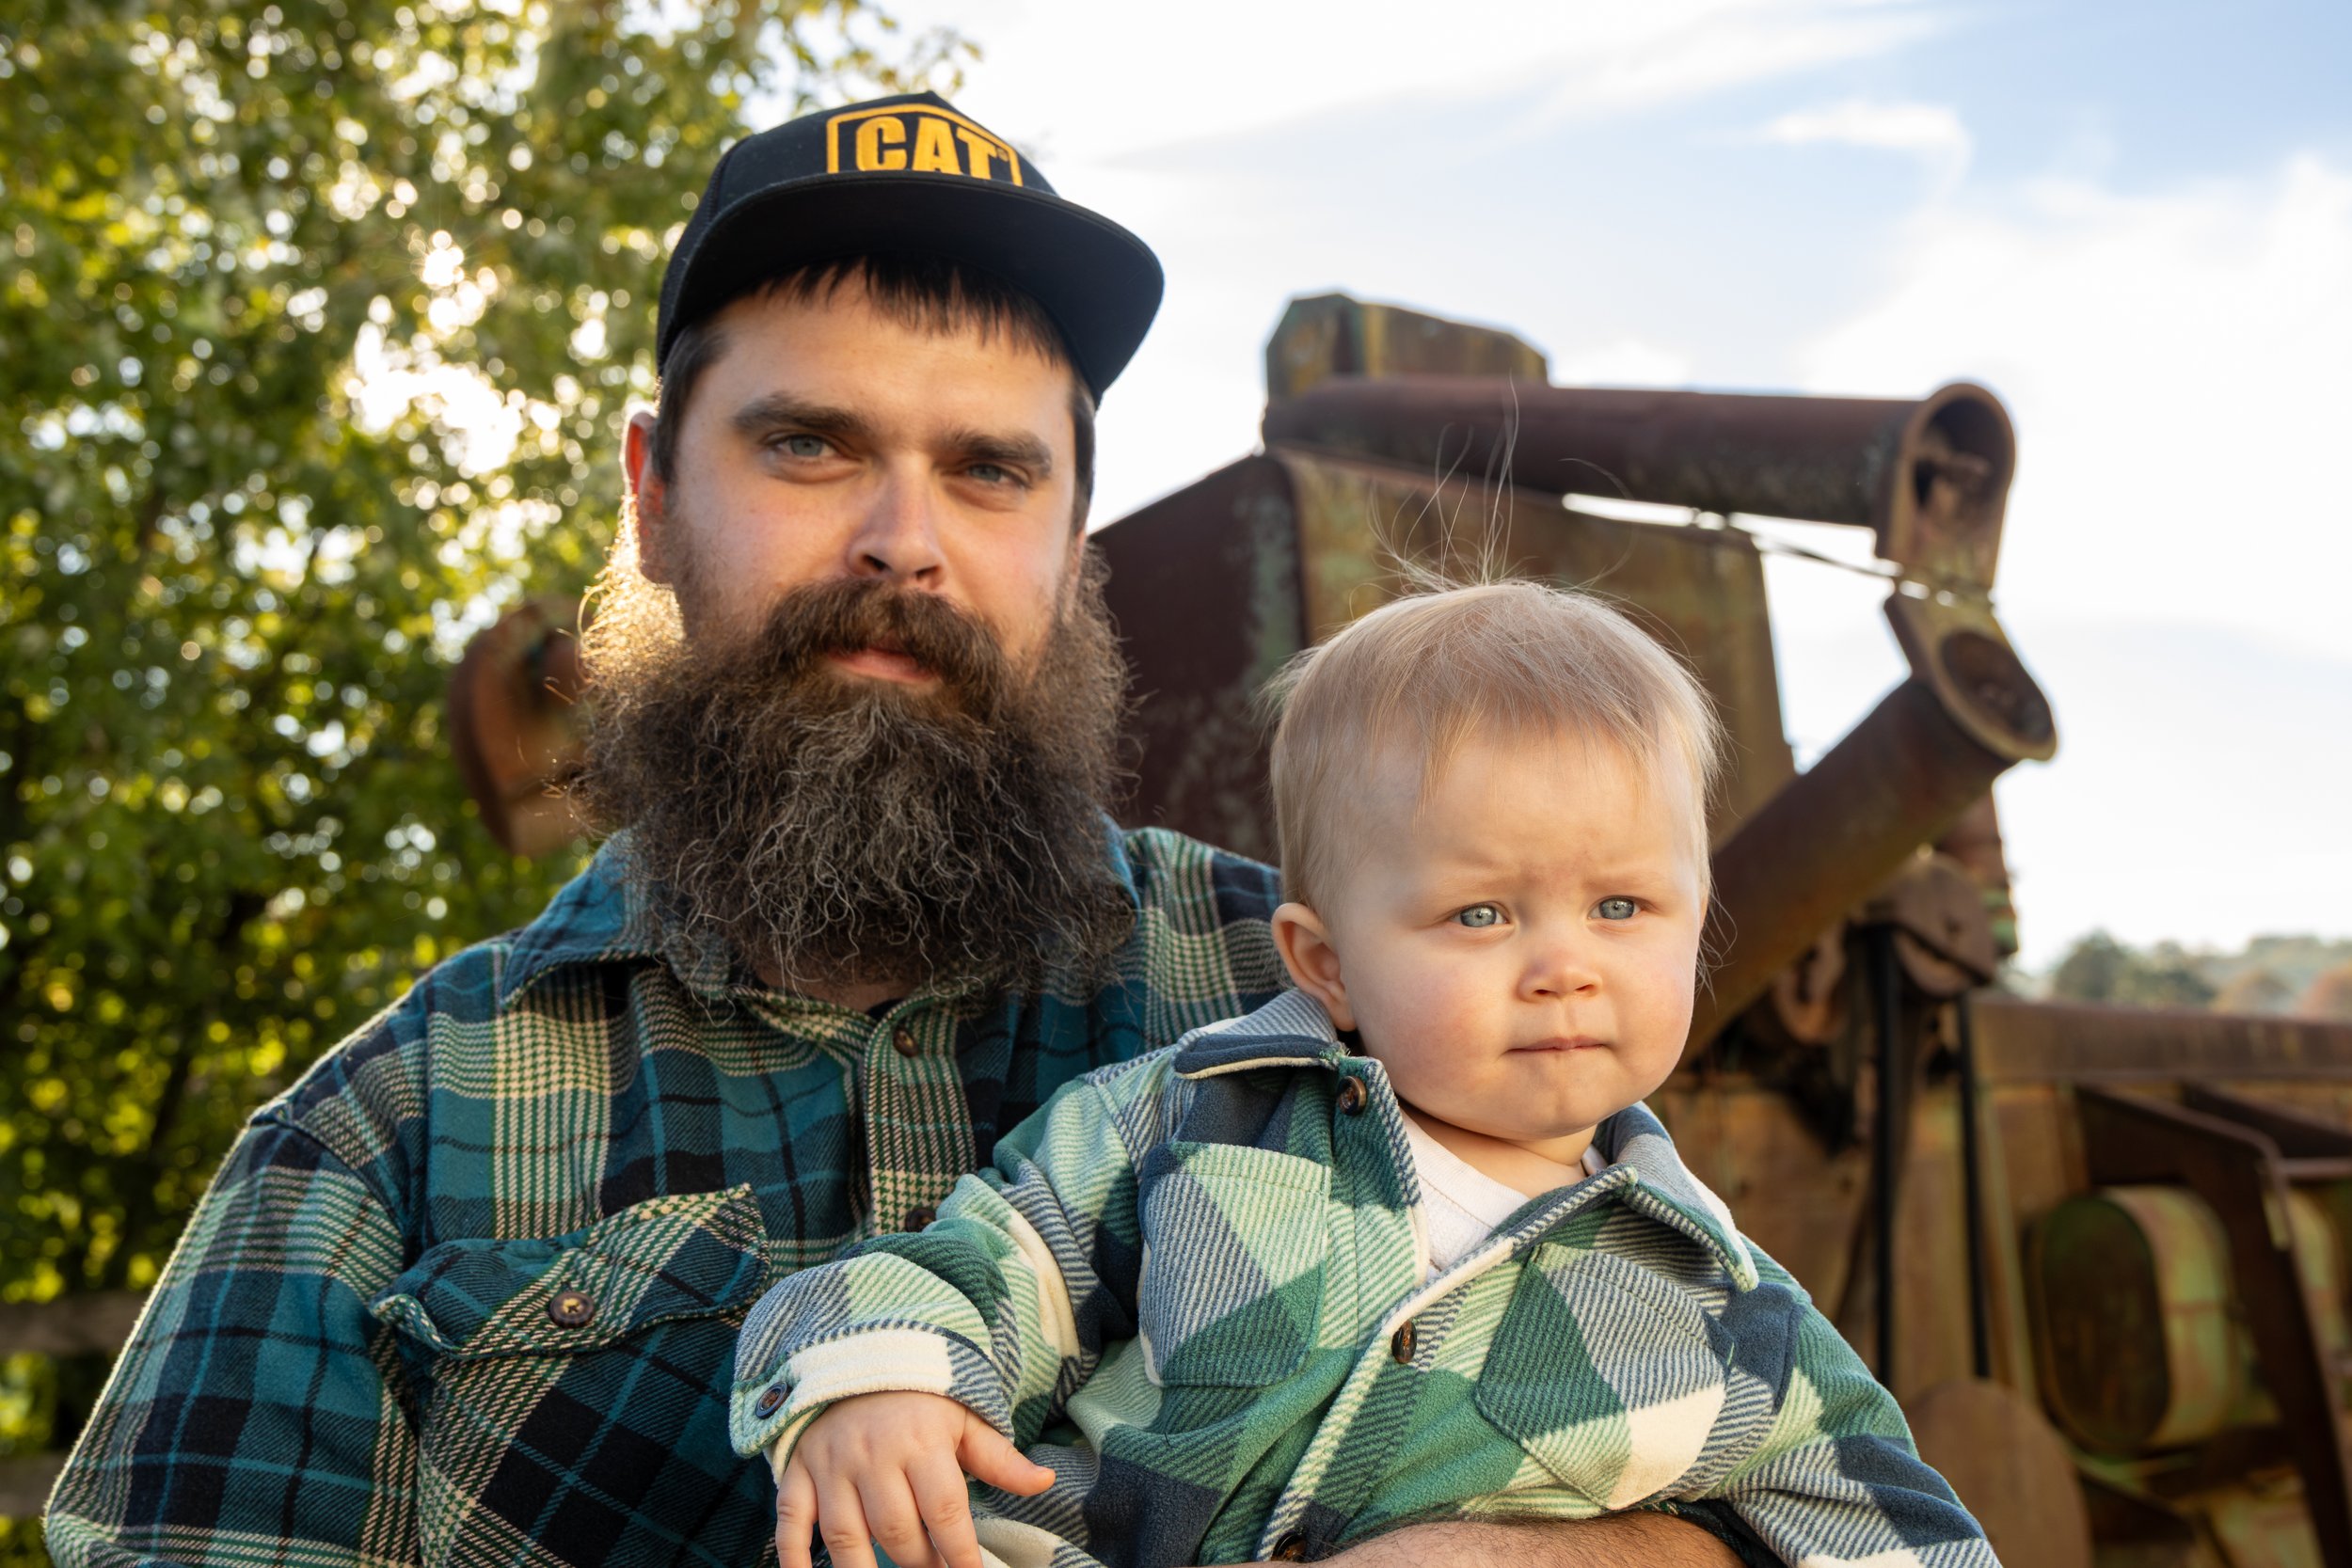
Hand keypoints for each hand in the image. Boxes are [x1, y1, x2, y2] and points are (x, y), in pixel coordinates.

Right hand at [776, 1390, 1054, 1567]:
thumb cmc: (920, 1399)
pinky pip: (789, 1520)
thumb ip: (999, 1458)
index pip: (945, 1510)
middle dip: (920, 1563)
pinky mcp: (798, 1471)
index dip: (960, 1554)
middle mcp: (873, 1454)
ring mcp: (830, 1464)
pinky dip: (793, 1556)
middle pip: (896, 1529)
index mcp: (921, 1440)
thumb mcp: (964, 1419)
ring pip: (844, 1534)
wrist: (857, 1354)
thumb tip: (1045, 1482)